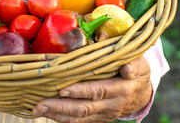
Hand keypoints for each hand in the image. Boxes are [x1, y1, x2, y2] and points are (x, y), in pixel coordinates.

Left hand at [33, 56, 151, 122]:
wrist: (141, 93)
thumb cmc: (136, 71)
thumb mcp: (139, 62)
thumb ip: (133, 63)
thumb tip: (122, 61)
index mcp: (122, 89)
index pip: (98, 91)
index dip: (81, 91)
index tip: (63, 89)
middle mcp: (112, 105)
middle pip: (84, 108)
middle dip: (61, 106)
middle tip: (41, 103)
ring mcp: (103, 114)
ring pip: (78, 117)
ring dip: (57, 114)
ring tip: (38, 108)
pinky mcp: (97, 118)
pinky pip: (78, 121)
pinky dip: (61, 118)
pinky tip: (46, 113)